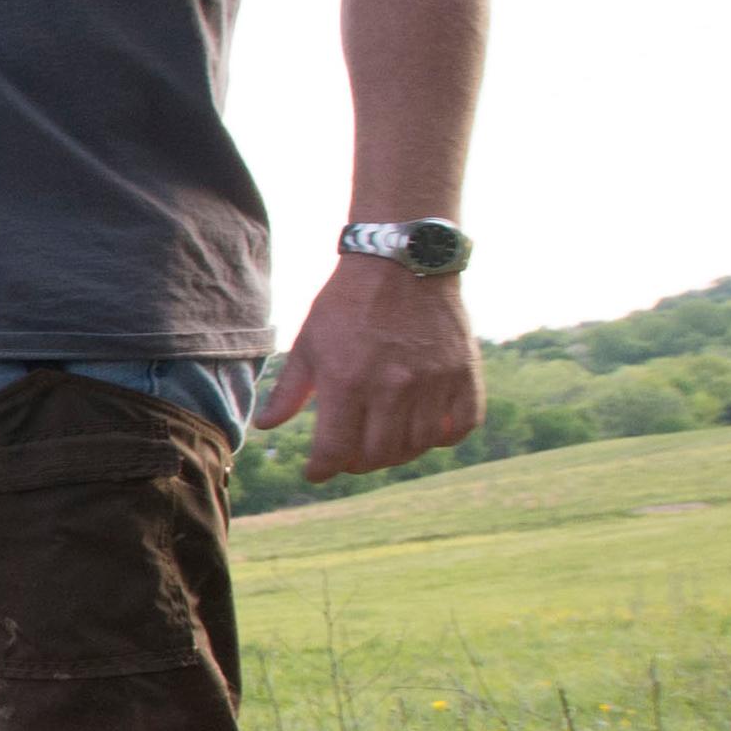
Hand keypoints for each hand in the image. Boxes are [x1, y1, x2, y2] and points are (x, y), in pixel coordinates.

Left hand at [255, 254, 482, 480]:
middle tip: (349, 453)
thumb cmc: (348, 301)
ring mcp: (433, 382)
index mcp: (347, 381)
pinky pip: (460, 428)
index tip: (317, 471)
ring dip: (396, 452)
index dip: (322, 469)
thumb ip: (290, 389)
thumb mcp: (309, 341)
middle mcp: (392, 387)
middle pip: (376, 456)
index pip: (335, 451)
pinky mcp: (464, 374)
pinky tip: (424, 427)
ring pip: (417, 447)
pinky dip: (443, 437)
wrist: (402, 260)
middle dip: (356, 462)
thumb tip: (266, 426)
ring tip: (382, 438)